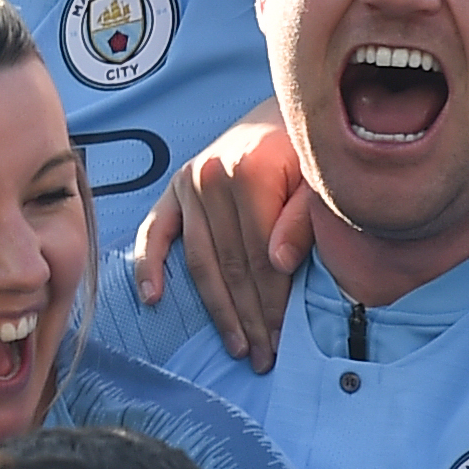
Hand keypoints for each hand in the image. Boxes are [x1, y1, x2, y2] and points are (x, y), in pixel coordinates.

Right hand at [127, 105, 308, 368]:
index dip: (271, 303)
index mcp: (250, 172)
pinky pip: (154, 232)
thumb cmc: (310, 151)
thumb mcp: (319, 180)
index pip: (260, 257)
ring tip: (236, 345)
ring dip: (217, 308)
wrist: (286, 111)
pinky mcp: (173, 188)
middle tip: (262, 357)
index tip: (282, 341)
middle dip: (248, 316)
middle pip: (230, 265)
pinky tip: (152, 298)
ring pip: (200, 260)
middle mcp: (211, 176)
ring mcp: (188, 182)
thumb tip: (279, 266)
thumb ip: (301, 220)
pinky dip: (149, 265)